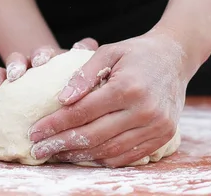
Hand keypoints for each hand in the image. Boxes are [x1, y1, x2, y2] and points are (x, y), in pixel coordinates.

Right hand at [0, 38, 98, 102]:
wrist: (53, 109)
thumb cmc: (71, 94)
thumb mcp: (80, 82)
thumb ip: (86, 67)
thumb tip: (87, 45)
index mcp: (51, 65)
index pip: (47, 54)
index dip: (44, 56)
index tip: (43, 63)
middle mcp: (29, 68)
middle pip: (21, 59)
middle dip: (18, 64)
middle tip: (18, 75)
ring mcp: (13, 79)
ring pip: (1, 70)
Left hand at [27, 27, 197, 166]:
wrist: (175, 57)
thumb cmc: (136, 52)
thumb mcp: (108, 52)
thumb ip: (83, 74)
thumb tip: (61, 99)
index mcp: (127, 87)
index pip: (82, 112)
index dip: (55, 125)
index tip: (34, 132)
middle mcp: (144, 110)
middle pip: (93, 136)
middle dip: (61, 144)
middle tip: (38, 150)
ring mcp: (156, 126)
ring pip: (110, 150)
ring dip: (80, 156)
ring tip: (57, 154)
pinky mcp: (163, 136)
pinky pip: (128, 156)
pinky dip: (104, 158)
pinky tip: (85, 155)